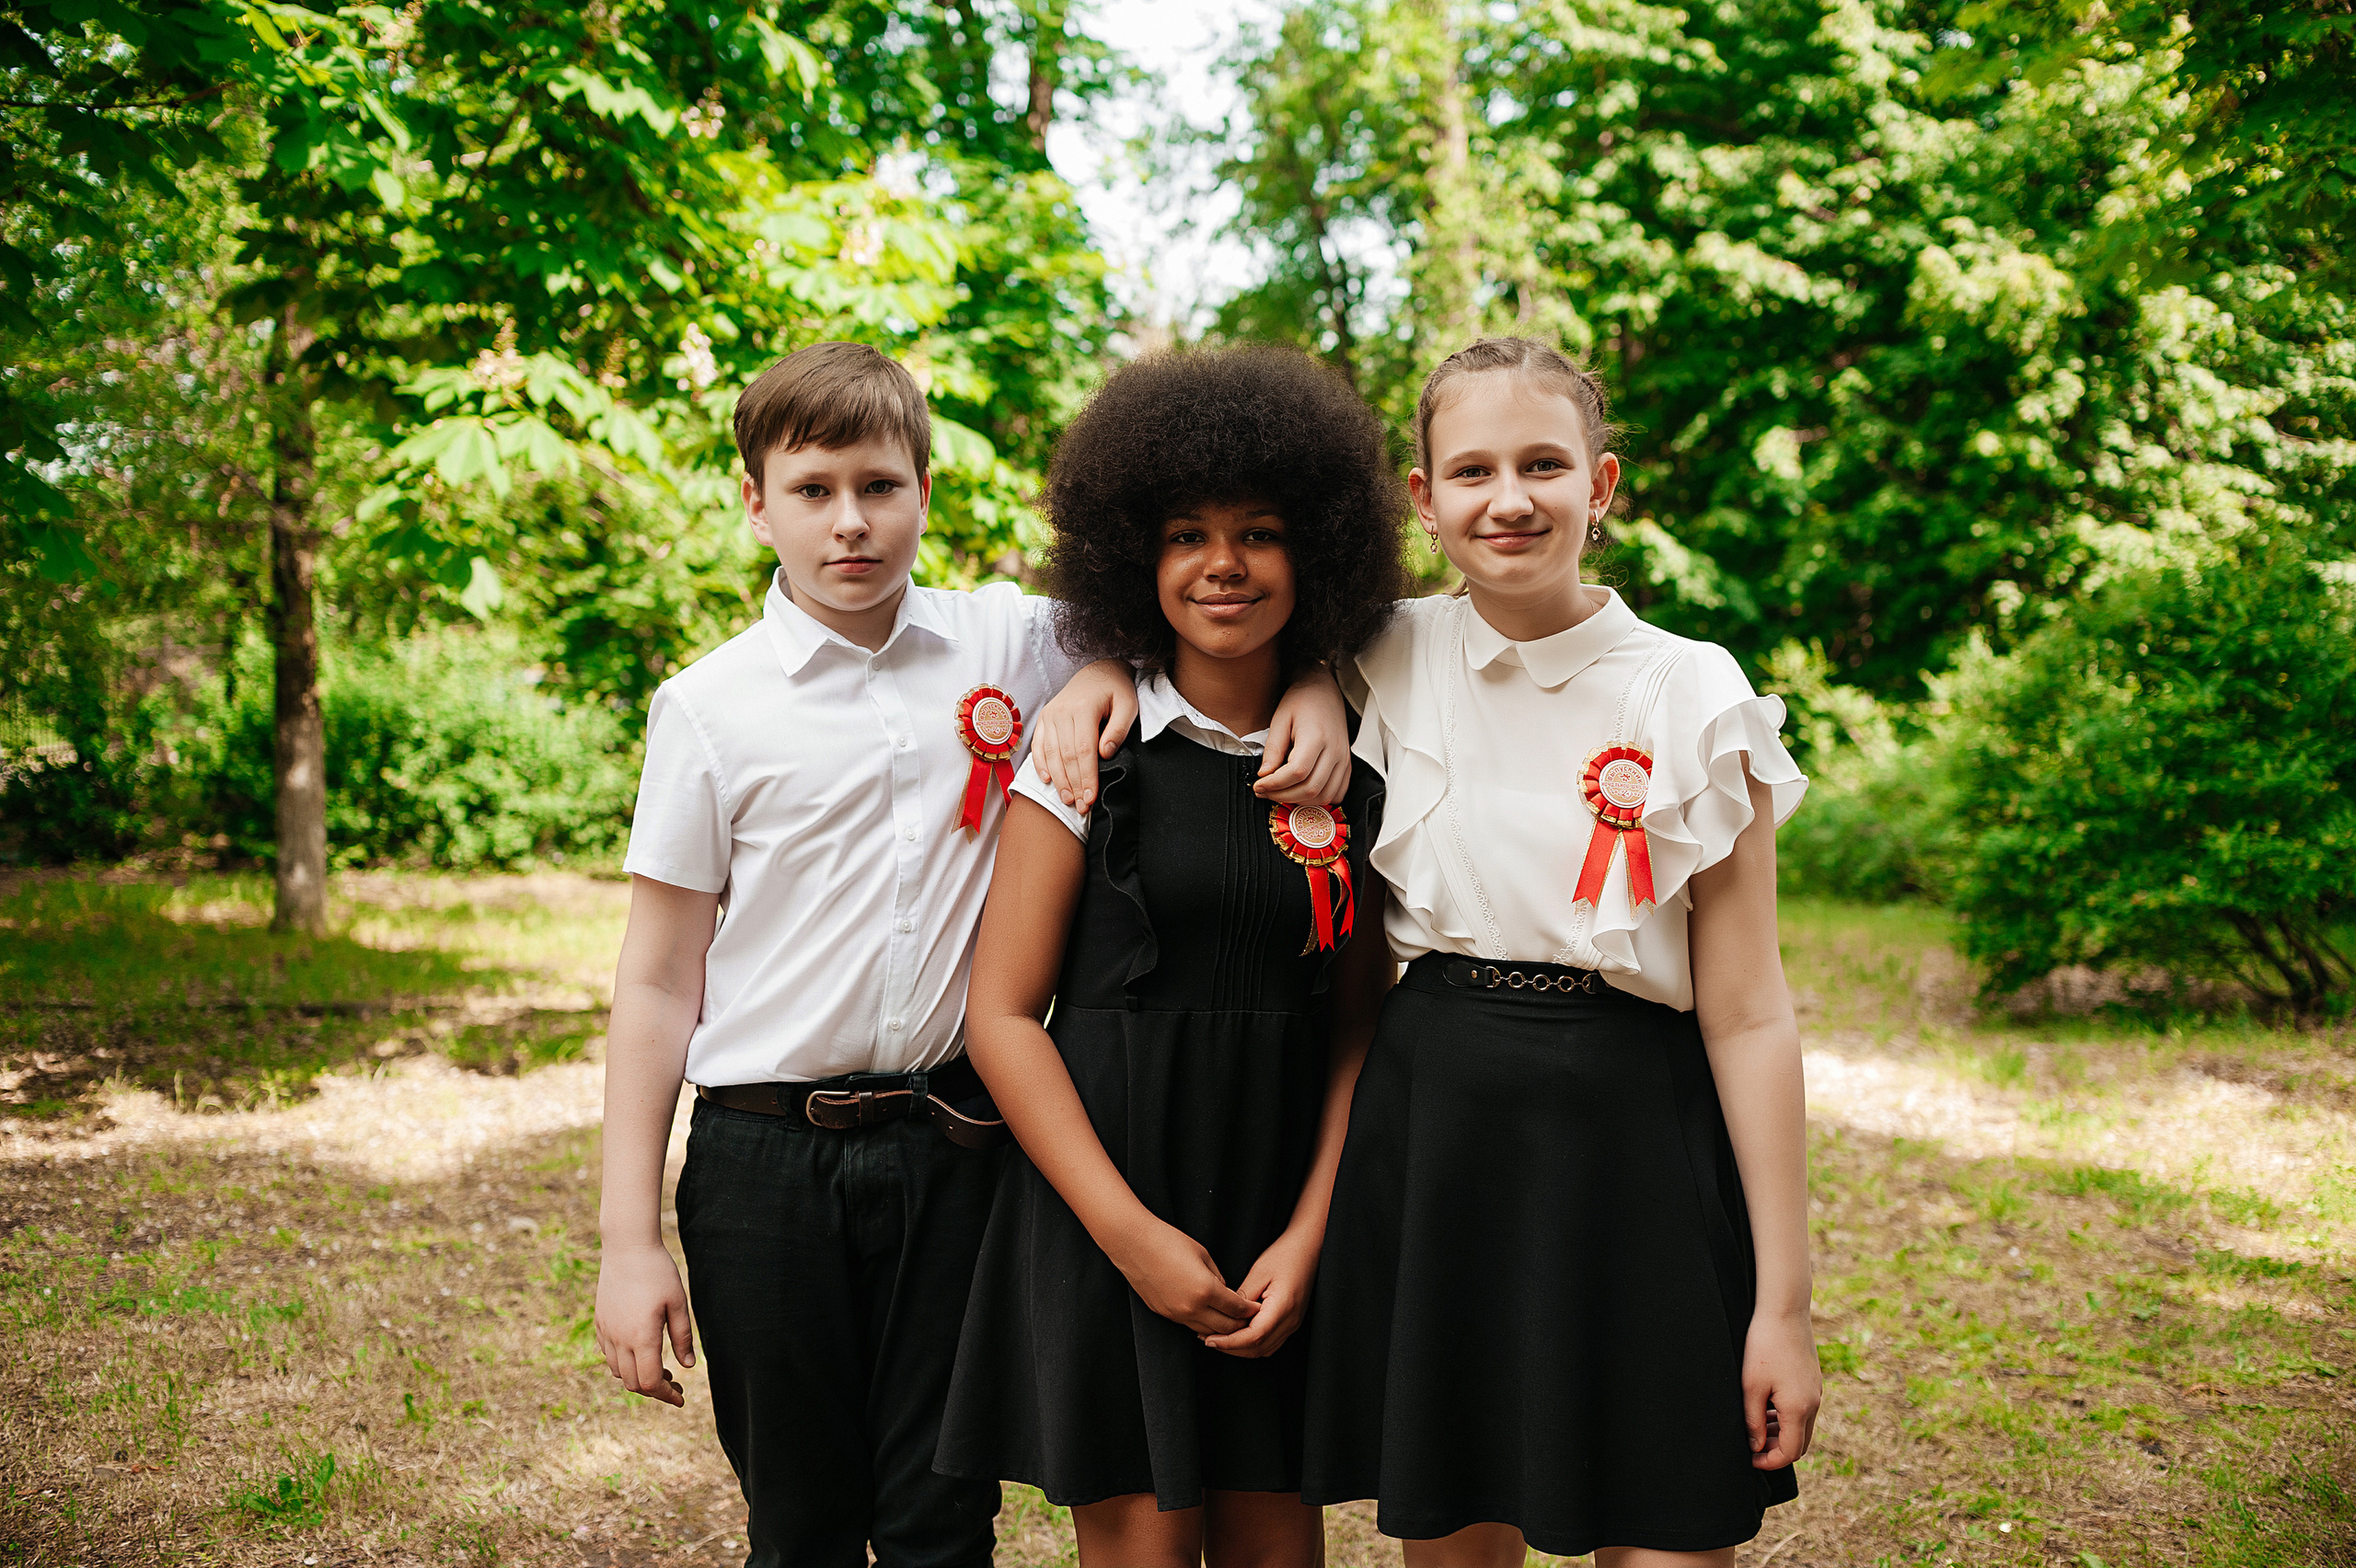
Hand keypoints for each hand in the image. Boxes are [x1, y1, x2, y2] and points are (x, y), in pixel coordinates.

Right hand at [594, 1243, 693, 1406]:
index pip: (651, 1382)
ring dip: (638, 1378)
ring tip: (660, 1369)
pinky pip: (608, 1355)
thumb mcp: (678, 1303)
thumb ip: (682, 1337)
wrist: (626, 1247)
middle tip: (675, 1384)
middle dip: (655, 1390)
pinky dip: (623, 1364)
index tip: (681, 1397)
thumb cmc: (658, 1272)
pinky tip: (640, 1353)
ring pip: (618, 1372)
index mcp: (642, 1337)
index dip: (666, 1395)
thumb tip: (688, 1366)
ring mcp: (606, 1332)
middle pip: (633, 1383)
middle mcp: (619, 1339)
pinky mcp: (600, 1323)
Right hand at [1032, 658, 1139, 811]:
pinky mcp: (1043, 719)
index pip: (1083, 750)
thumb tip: (1105, 754)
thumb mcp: (1128, 705)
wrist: (1098, 672)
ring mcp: (1049, 714)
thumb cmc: (1116, 691)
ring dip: (1058, 780)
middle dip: (1074, 784)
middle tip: (1081, 807)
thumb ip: (1118, 730)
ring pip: (1050, 754)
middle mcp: (1061, 711)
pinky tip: (1047, 781)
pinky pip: (1038, 745)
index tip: (1091, 797)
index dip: (1086, 776)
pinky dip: (1040, 764)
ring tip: (1067, 800)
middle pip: (1066, 756)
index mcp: (1084, 707)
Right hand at [1105, 1218, 1257, 1337]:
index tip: (1257, 1308)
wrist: (1134, 1243)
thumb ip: (1218, 1278)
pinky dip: (1201, 1324)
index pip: (1237, 1309)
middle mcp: (1191, 1307)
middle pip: (1225, 1328)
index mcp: (1206, 1290)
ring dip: (1220, 1329)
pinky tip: (1207, 1316)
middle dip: (1240, 1325)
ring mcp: (1176, 1313)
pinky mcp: (1163, 1313)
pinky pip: (1189, 1325)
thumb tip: (1225, 1294)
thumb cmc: (1168, 1241)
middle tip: (1249, 1319)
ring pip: (1206, 1331)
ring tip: (1230, 1321)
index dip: (1250, 1310)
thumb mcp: (1203, 1254)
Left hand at [1202, 1225, 1319, 1357]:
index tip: (1210, 1340)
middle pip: (1257, 1348)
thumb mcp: (1258, 1272)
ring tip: (1218, 1338)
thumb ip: (1242, 1297)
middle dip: (1231, 1348)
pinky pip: (1270, 1343)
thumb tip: (1226, 1315)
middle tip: (1207, 1339)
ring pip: (1263, 1350)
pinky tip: (1237, 1334)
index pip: (1254, 1337)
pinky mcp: (1291, 1322)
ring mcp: (1293, 1324)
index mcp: (1283, 1308)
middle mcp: (1290, 1321)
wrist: (1308, 1248)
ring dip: (1240, 1348)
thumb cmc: (1284, 1255)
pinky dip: (1251, 1344)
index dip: (1230, 1342)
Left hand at [1254, 662, 1352, 803]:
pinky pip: (1337, 793)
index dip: (1275, 784)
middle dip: (1283, 796)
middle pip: (1311, 788)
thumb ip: (1273, 749)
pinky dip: (1320, 800)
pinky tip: (1302, 792)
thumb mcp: (1280, 719)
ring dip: (1300, 801)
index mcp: (1316, 737)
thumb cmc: (1301, 702)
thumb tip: (1265, 775)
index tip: (1259, 785)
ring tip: (1281, 793)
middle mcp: (1334, 750)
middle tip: (1265, 792)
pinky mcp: (1347, 765)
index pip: (1296, 772)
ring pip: (1325, 795)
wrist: (1323, 691)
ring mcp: (1343, 759)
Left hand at [1741, 1308, 1821, 1468]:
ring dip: (1782, 1434)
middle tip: (1751, 1447)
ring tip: (1756, 1427)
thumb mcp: (1752, 1386)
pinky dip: (1788, 1418)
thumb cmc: (1764, 1345)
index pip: (1790, 1452)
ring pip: (1802, 1428)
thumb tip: (1755, 1446)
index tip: (1750, 1459)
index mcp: (1799, 1409)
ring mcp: (1816, 1392)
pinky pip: (1804, 1411)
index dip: (1769, 1462)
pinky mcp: (1813, 1381)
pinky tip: (1767, 1408)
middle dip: (1776, 1451)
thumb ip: (1754, 1420)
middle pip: (1800, 1444)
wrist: (1785, 1310)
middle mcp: (1813, 1404)